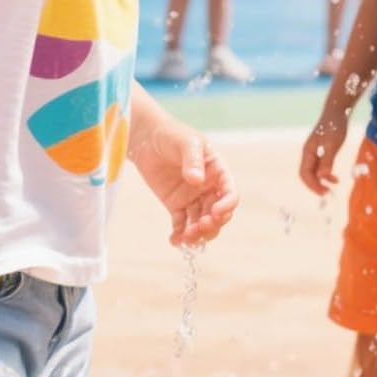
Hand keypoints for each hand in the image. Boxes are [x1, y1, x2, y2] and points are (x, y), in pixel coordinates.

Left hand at [132, 118, 238, 245]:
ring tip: (186, 238)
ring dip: (198, 234)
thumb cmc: (172, 135)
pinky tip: (175, 241)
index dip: (227, 206)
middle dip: (212, 224)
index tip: (216, 213)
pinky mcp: (176, 205)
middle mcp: (208, 187)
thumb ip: (193, 160)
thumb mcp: (186, 143)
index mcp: (217, 171)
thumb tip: (197, 181)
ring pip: (201, 222)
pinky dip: (180, 235)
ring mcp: (193, 198)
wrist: (146, 138)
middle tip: (199, 228)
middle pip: (218, 214)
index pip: (230, 193)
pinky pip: (181, 224)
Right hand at [299, 117, 346, 193]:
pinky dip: (326, 174)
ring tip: (334, 186)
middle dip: (316, 185)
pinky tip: (335, 178)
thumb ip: (327, 161)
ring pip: (314, 172)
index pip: (304, 174)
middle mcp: (308, 153)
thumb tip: (322, 177)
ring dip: (321, 181)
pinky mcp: (322, 151)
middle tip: (328, 193)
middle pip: (307, 175)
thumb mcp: (332, 145)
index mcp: (308, 152)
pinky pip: (320, 168)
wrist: (337, 111)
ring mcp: (315, 153)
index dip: (312, 185)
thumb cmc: (334, 126)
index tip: (324, 192)